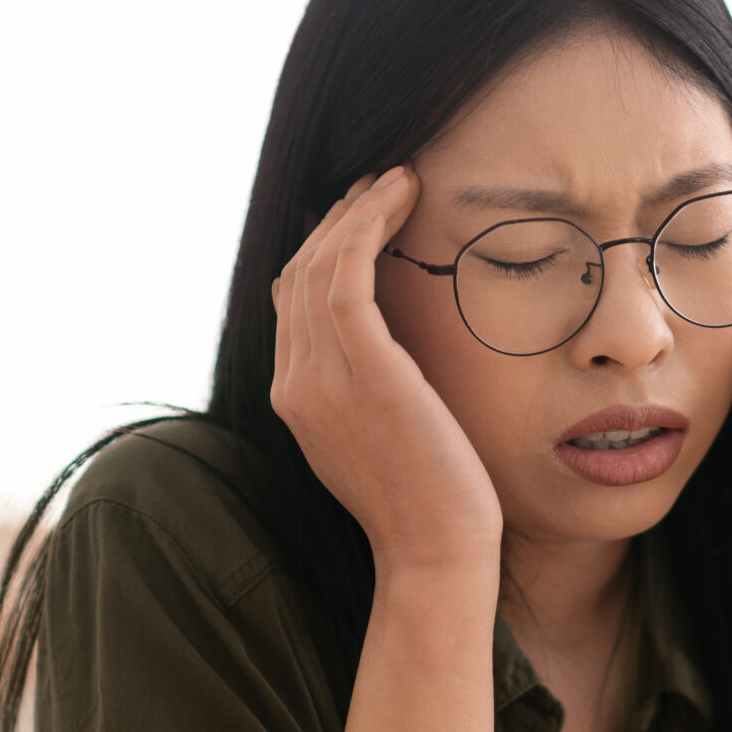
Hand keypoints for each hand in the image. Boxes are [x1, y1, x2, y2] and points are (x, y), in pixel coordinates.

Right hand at [270, 168, 501, 579]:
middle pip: (300, 274)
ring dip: (357, 211)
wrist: (437, 552)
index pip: (294, 303)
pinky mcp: (362, 371)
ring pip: (319, 265)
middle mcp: (296, 385)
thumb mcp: (388, 436)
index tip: (366, 217)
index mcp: (298, 400)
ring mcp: (319, 379)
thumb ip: (373, 389)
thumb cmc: (433, 501)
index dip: (325, 249)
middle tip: (382, 184)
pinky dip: (367, 225)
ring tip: (398, 179)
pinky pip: (345, 275)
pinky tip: (399, 197)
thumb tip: (397, 347)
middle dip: (339, 220)